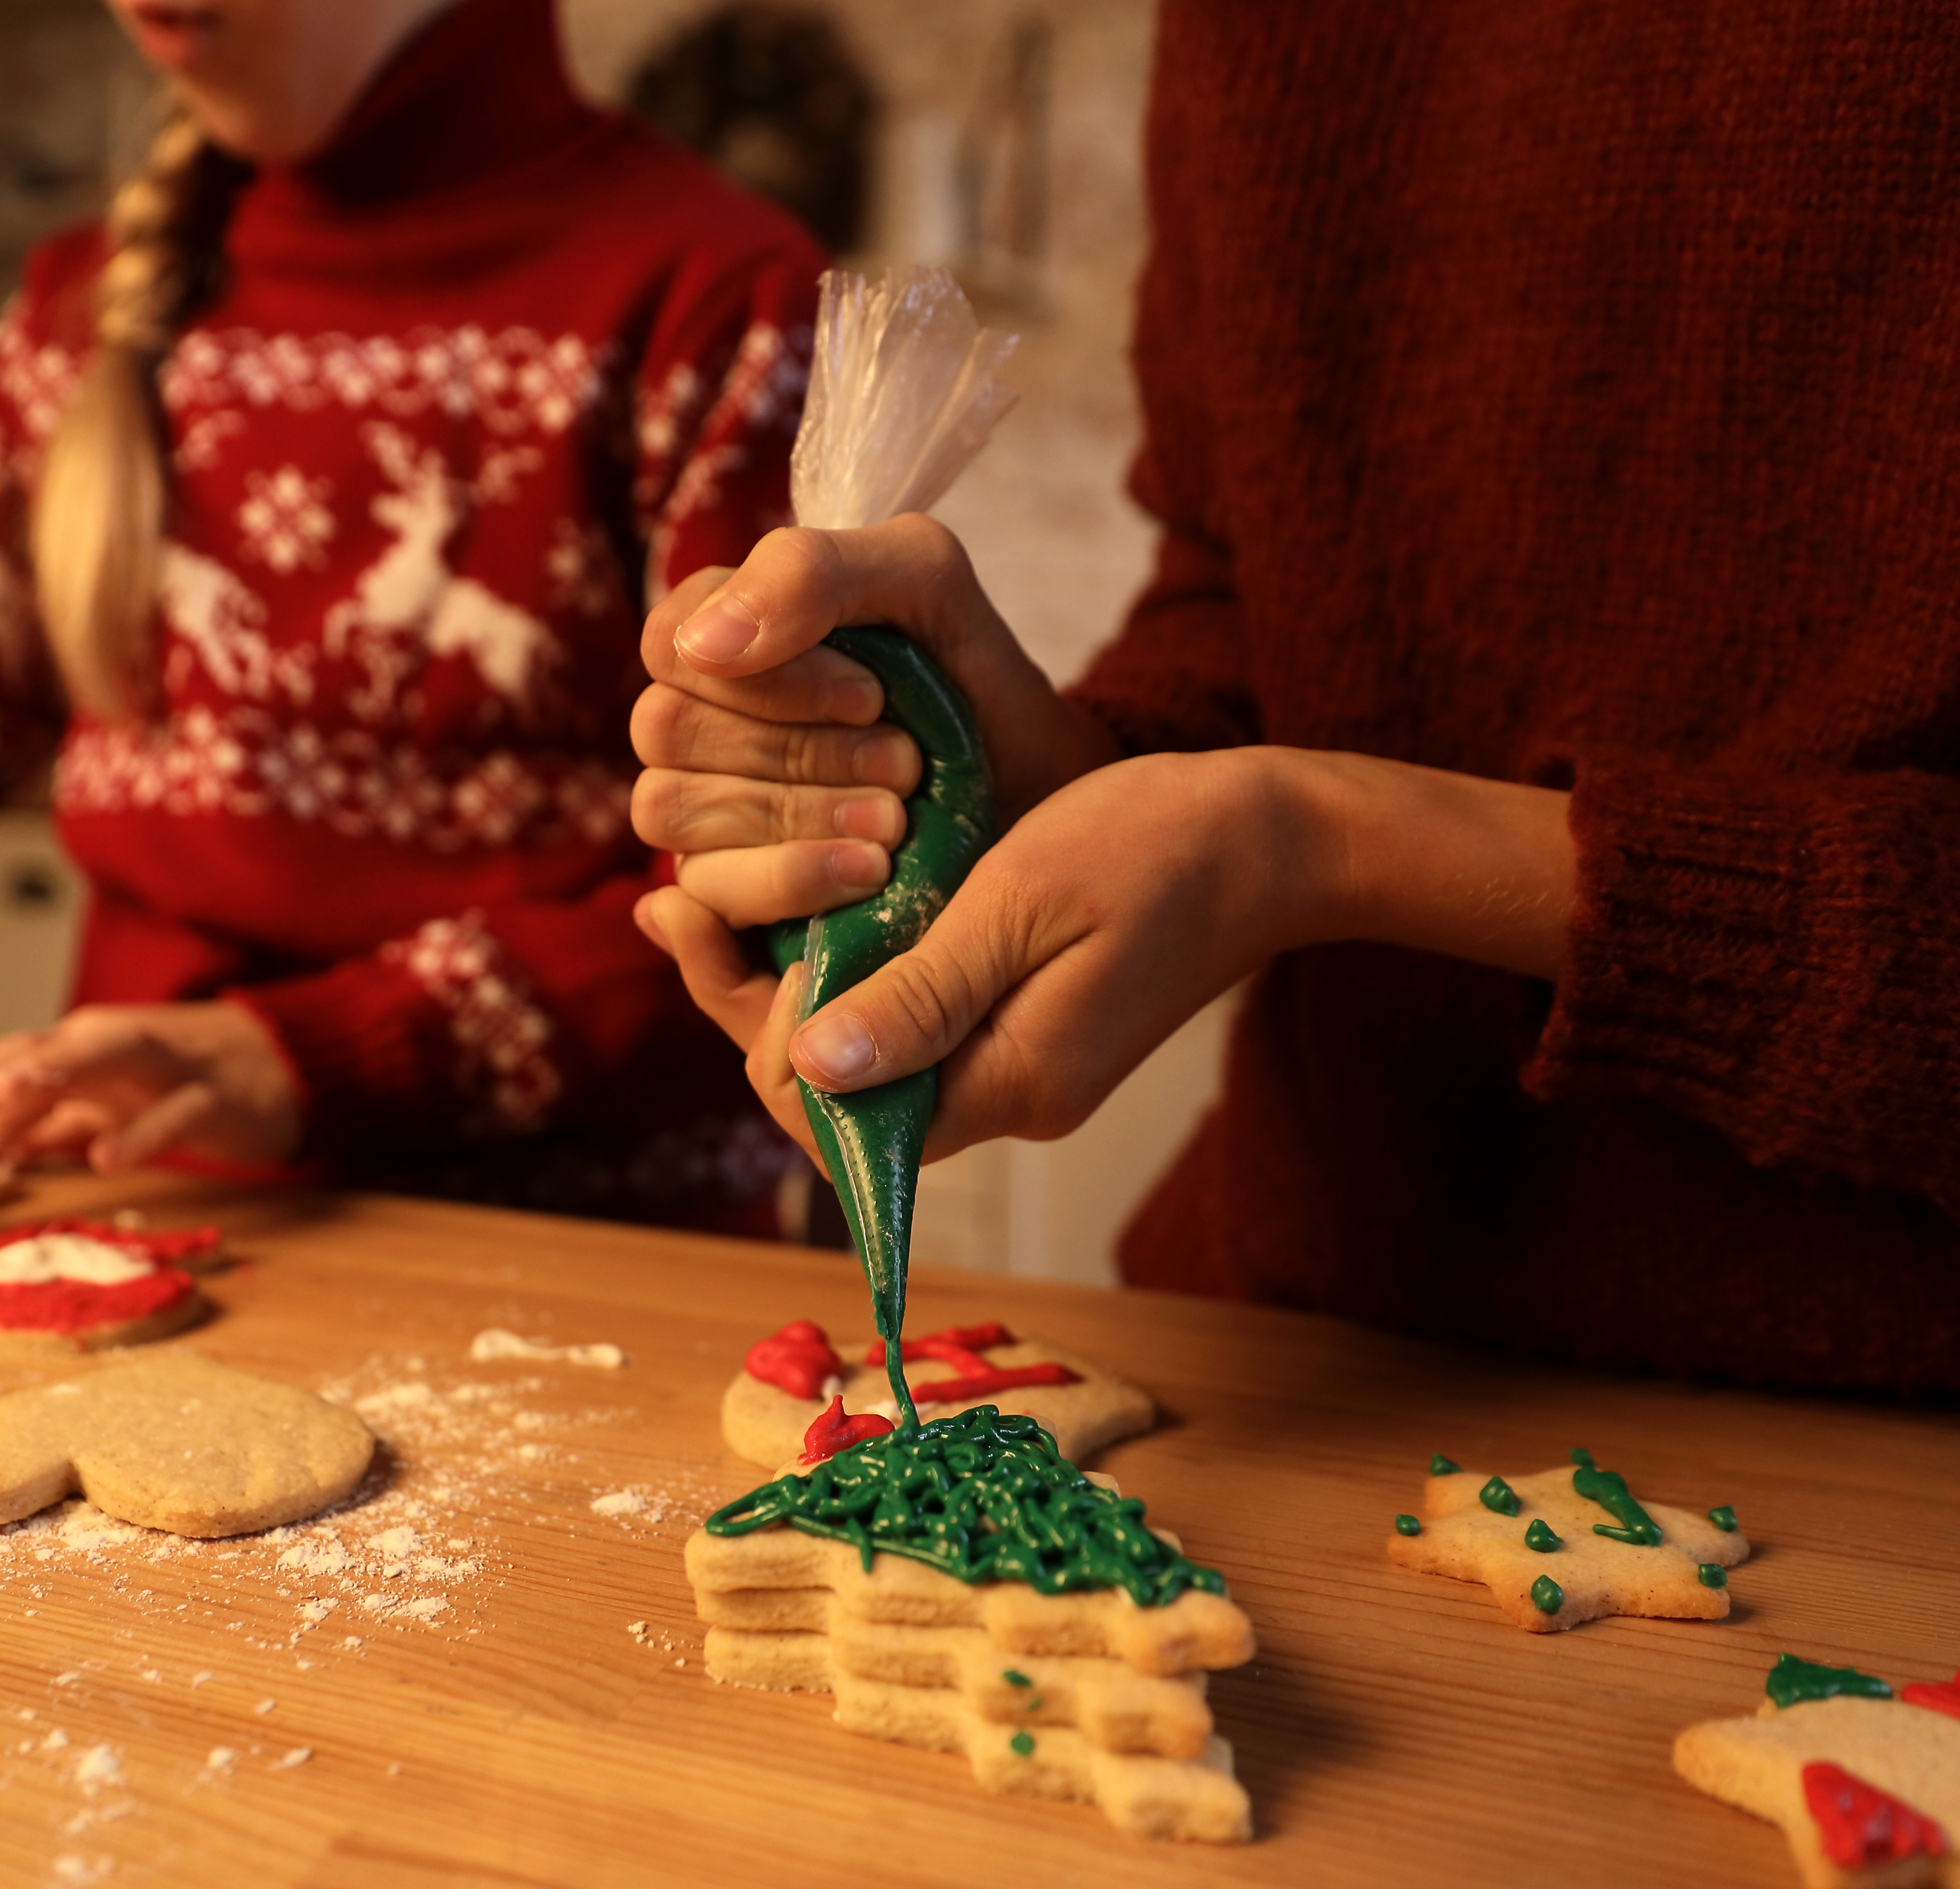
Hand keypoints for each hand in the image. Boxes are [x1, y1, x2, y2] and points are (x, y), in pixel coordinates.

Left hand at [0, 1001, 303, 1234]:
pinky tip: (109, 1158)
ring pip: (98, 1056)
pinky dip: (144, 1130)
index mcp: (68, 1057)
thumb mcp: (97, 1106)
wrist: (279, 1066)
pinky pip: (177, 1110)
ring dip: (50, 1071)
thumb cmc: (175, 1085)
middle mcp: (103, 1049)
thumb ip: (42, 1127)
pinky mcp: (216, 1094)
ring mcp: (161, 1066)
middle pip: (21, 1059)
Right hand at [632, 514, 1122, 929]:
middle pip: (667, 732)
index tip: (872, 695)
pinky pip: (705, 893)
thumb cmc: (968, 672)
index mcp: (722, 630)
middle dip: (797, 751)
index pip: (670, 645)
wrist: (1033, 783)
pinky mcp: (721, 887)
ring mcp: (697, 805)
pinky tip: (866, 871)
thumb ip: (812, 573)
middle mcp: (693, 718)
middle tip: (905, 764)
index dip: (766, 678)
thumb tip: (703, 642)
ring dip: (795, 815)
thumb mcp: (920, 580)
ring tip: (897, 821)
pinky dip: (789, 880)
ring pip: (673, 811)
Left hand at [638, 748, 1574, 1159]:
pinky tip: (811, 903)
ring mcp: (1021, 1068)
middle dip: (758, 1015)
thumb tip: (816, 1069)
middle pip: (842, 1099)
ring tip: (720, 897)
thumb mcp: (1023, 901)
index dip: (768, 1041)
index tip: (729, 932)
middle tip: (688, 905)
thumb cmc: (1157, 846)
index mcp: (1012, 1081)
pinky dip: (854, 972)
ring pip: (868, 1057)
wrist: (1271, 837)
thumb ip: (921, 991)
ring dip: (799, 989)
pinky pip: (911, 1022)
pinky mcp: (1028, 1030)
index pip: (841, 1121)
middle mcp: (1011, 1098)